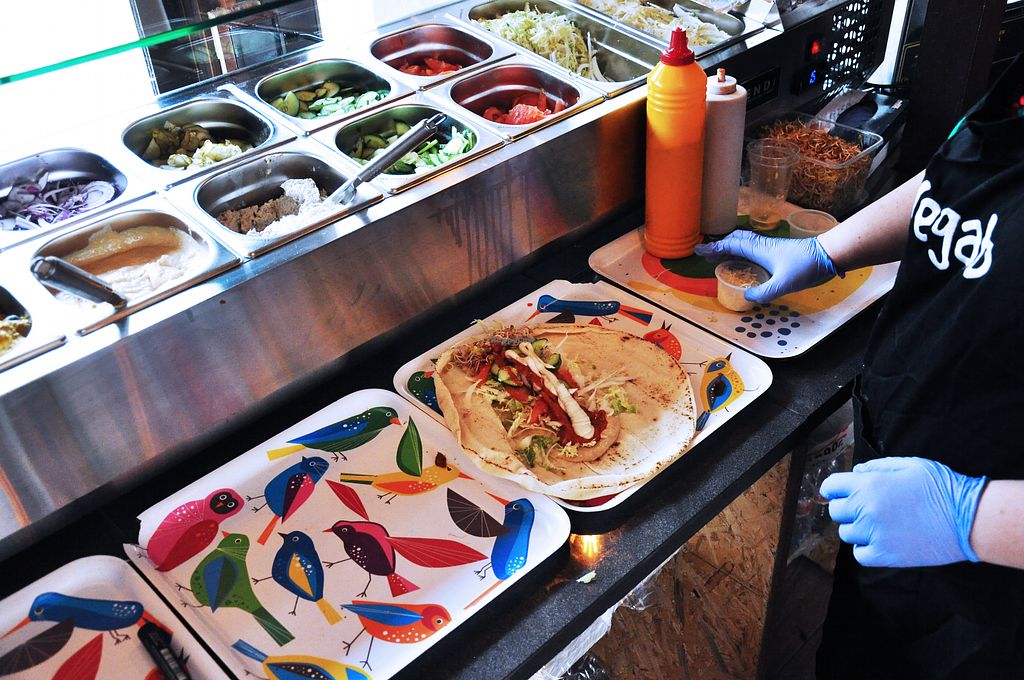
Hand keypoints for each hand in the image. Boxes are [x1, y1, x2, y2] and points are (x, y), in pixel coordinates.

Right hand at [694, 231, 842, 303]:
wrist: (829, 254)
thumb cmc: (806, 266)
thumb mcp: (784, 284)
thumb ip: (764, 292)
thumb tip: (746, 298)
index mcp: (759, 251)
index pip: (731, 246)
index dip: (714, 248)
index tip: (699, 251)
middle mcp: (763, 245)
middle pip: (736, 239)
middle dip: (720, 245)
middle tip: (708, 255)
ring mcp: (771, 247)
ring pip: (745, 241)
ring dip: (731, 246)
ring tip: (722, 256)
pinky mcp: (778, 250)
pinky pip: (754, 246)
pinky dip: (743, 250)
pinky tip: (746, 260)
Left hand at [819, 457, 987, 567]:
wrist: (969, 519)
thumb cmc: (942, 488)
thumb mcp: (909, 465)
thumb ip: (878, 467)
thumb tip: (857, 472)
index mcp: (869, 485)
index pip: (831, 487)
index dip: (833, 489)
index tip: (837, 492)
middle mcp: (866, 509)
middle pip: (836, 512)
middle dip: (846, 508)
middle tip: (863, 508)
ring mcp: (875, 534)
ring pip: (847, 534)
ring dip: (857, 529)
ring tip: (878, 524)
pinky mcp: (886, 555)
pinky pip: (860, 555)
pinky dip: (866, 549)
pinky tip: (881, 540)